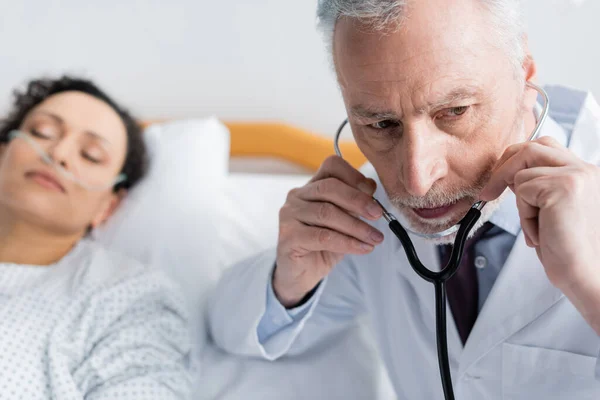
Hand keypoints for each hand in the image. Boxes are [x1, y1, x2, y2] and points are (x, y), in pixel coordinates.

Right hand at [274, 156, 383, 306]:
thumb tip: (371, 187)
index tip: (372, 191)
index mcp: (312, 186)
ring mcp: (289, 215)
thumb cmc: (324, 245)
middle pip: (329, 187)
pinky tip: (363, 248)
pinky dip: (347, 243)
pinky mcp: (288, 236)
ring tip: (375, 238)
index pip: (331, 166)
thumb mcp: (344, 221)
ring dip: (357, 226)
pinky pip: (323, 236)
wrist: (301, 273)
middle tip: (378, 215)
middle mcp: (297, 196)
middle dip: (358, 200)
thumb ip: (353, 204)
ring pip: (327, 213)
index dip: (353, 175)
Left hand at [481, 136, 599, 331]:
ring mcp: (575, 175)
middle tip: (488, 192)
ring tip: (537, 227)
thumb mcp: (554, 211)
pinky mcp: (562, 186)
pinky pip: (522, 191)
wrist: (587, 275)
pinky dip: (524, 215)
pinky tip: (541, 232)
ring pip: (522, 172)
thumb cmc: (570, 251)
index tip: (500, 181)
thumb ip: (540, 188)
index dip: (517, 160)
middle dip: (504, 167)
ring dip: (520, 203)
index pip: (546, 148)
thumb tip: (511, 176)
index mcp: (586, 174)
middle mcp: (585, 170)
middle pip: (532, 147)